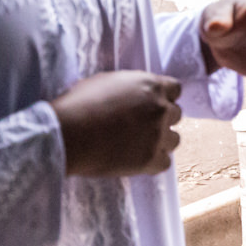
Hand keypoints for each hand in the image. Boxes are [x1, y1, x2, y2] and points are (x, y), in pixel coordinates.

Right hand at [50, 70, 182, 176]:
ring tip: (140, 145)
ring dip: (161, 141)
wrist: (69, 133)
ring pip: (174, 139)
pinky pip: (165, 163)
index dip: (165, 97)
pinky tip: (138, 160)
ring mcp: (158, 134)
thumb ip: (129, 87)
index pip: (175, 89)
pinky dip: (154, 163)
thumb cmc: (80, 104)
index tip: (153, 104)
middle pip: (175, 114)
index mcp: (151, 86)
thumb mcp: (107, 81)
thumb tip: (132, 94)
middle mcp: (160, 108)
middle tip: (142, 126)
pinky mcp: (150, 159)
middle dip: (161, 118)